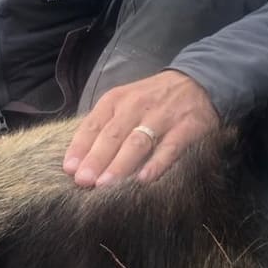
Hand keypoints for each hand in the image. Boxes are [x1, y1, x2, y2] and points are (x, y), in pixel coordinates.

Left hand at [63, 70, 219, 186]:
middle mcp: (136, 106)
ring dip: (120, 165)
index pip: (93, 125)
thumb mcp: (123, 103)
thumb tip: (78, 160)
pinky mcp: (187, 127)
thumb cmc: (150, 100)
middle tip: (84, 181)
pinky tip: (143, 180)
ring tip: (105, 185)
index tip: (70, 169)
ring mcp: (163, 116)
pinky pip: (170, 148)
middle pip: (112, 135)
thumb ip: (103, 127)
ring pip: (137, 142)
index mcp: (116, 100)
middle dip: (96, 159)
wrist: (197, 82)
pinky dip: (156, 164)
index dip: (80, 147)